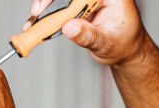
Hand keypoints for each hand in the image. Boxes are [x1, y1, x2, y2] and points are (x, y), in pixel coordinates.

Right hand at [26, 0, 148, 65]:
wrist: (124, 51)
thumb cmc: (123, 44)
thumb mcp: (107, 43)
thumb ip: (89, 36)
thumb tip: (70, 27)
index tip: (50, 3)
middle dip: (50, 0)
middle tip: (37, 12)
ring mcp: (86, 0)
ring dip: (45, 8)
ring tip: (33, 23)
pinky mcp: (77, 7)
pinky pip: (59, 7)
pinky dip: (47, 17)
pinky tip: (37, 26)